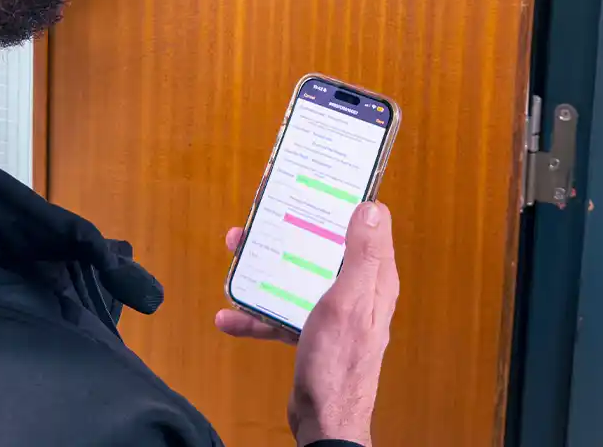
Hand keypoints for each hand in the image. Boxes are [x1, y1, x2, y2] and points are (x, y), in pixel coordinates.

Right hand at [215, 203, 397, 446]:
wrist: (324, 423)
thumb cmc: (340, 362)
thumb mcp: (350, 302)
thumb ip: (362, 256)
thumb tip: (372, 207)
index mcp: (374, 279)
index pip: (369, 226)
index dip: (348, 201)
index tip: (321, 180)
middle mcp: (356, 290)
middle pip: (324, 245)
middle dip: (292, 227)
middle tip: (262, 212)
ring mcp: (332, 311)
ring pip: (298, 273)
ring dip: (267, 262)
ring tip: (236, 251)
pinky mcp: (311, 330)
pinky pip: (281, 310)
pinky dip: (256, 311)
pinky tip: (229, 314)